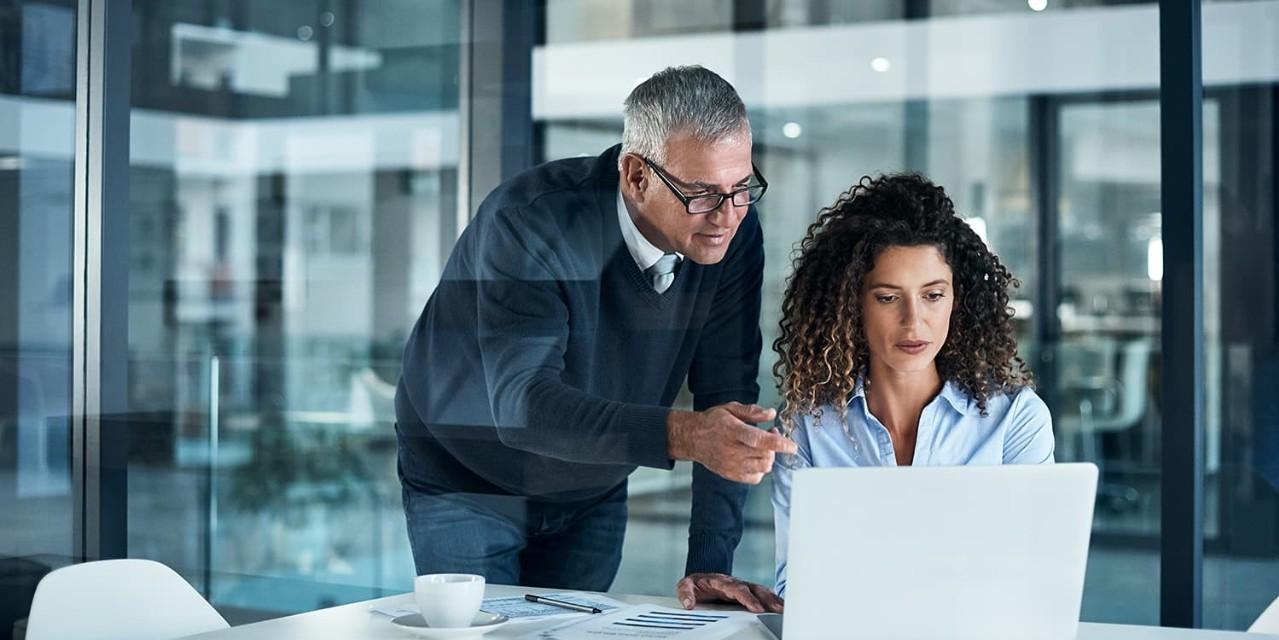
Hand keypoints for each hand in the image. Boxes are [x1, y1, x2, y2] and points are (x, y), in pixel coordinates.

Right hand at [666, 402, 795, 483]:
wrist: (692, 438)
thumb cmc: (712, 422)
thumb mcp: (730, 409)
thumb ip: (752, 411)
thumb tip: (771, 414)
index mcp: (732, 431)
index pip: (759, 440)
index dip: (779, 443)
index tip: (792, 446)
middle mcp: (731, 450)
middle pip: (765, 455)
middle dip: (775, 446)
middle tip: (771, 434)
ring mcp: (731, 465)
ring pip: (763, 468)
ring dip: (769, 457)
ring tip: (762, 447)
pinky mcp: (730, 475)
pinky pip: (755, 478)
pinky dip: (760, 470)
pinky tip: (755, 458)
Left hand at [675, 573, 783, 613]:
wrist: (701, 579)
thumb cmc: (696, 584)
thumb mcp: (685, 586)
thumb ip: (686, 593)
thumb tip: (688, 604)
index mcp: (722, 581)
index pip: (737, 589)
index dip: (747, 598)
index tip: (756, 608)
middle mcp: (735, 583)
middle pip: (754, 589)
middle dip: (767, 599)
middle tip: (778, 610)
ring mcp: (743, 587)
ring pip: (761, 591)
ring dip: (773, 599)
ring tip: (784, 610)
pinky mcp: (748, 592)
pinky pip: (763, 595)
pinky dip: (773, 600)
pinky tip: (782, 607)